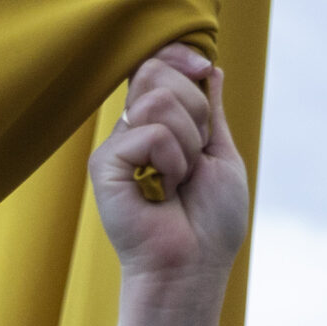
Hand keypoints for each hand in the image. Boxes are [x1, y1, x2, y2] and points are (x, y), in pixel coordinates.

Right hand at [89, 46, 248, 304]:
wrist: (193, 269)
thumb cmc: (211, 225)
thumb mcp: (222, 156)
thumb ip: (213, 112)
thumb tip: (210, 69)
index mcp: (158, 124)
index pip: (157, 64)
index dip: (179, 56)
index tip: (203, 68)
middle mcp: (132, 130)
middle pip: (156, 72)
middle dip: (195, 111)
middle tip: (195, 158)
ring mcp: (117, 145)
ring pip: (158, 100)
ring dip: (188, 145)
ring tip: (179, 182)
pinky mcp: (104, 164)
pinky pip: (150, 134)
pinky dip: (172, 163)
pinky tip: (162, 193)